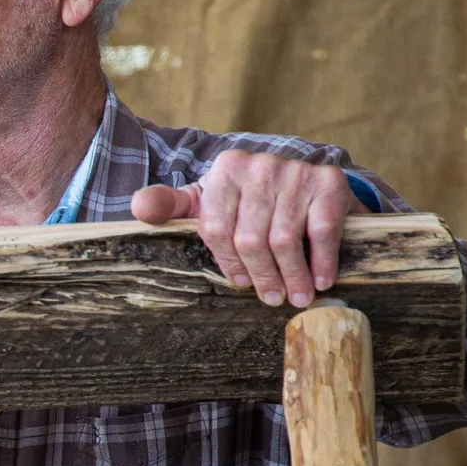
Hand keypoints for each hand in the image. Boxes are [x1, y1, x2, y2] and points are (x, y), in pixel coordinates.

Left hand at [131, 151, 367, 306]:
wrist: (305, 179)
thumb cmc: (246, 199)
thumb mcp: (205, 199)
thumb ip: (170, 205)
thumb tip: (138, 209)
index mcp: (225, 170)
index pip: (216, 229)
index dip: (228, 263)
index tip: (240, 284)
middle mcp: (259, 166)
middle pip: (250, 239)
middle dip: (262, 275)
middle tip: (273, 299)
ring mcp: (295, 173)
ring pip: (284, 240)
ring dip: (292, 276)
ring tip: (297, 297)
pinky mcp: (328, 182)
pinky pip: (322, 231)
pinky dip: (321, 261)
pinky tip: (321, 280)